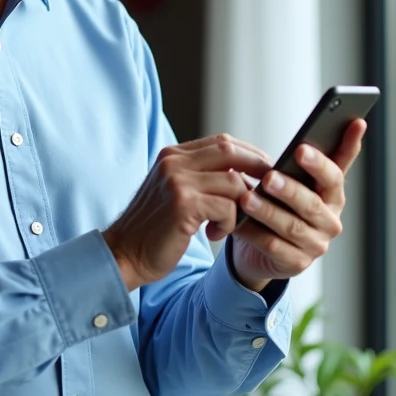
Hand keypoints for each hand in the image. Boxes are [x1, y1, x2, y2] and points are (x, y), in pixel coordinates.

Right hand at [103, 135, 272, 291]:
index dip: (249, 153)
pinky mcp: (183, 204)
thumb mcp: (174, 191)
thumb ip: (200, 177)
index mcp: (172, 155)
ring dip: (240, 206)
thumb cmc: (154, 228)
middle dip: (257, 168)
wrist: (124, 253)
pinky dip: (229, 222)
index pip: (222, 141)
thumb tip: (243, 174)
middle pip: (230, 150)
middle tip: (271, 189)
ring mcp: (177, 181)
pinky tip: (214, 234)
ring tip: (227, 224)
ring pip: (233, 181)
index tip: (266, 169)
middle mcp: (173, 162)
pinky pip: (227, 207)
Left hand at [230, 120, 366, 291]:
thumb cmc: (278, 203)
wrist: (260, 248)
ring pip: (292, 226)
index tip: (347, 125)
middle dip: (291, 189)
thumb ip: (300, 162)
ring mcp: (316, 244)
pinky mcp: (296, 263)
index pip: (337, 171)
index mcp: (332, 194)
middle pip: (313, 203)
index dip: (347, 148)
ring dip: (269, 211)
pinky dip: (255, 233)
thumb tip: (302, 140)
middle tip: (270, 176)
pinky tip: (238, 222)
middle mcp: (330, 220)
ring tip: (247, 198)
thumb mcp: (290, 180)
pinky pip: (273, 246)